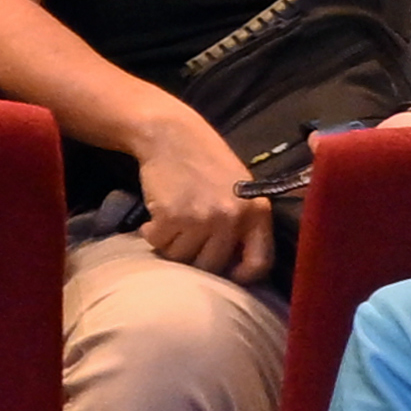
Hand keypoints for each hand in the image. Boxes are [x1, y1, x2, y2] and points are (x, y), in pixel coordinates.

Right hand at [122, 123, 279, 283]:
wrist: (172, 135)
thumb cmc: (206, 162)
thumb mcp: (240, 190)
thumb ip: (243, 223)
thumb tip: (235, 267)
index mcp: (256, 212)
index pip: (259, 263)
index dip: (241, 276)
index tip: (227, 274)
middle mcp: (232, 218)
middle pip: (211, 266)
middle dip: (195, 256)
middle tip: (186, 238)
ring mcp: (202, 218)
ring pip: (181, 257)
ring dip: (171, 244)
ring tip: (172, 222)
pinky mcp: (172, 216)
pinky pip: (158, 243)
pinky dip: (152, 233)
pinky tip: (156, 217)